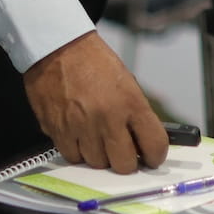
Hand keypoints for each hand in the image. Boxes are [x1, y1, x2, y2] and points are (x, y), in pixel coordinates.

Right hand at [23, 31, 168, 174]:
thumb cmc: (93, 62)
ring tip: (97, 136)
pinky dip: (78, 151)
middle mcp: (107, 117)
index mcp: (130, 102)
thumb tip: (143, 143)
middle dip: (126, 161)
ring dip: (100, 155)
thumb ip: (135, 114)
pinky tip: (79, 134)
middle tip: (123, 151)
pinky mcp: (58, 131)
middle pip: (124, 165)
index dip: (155, 156)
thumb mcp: (126, 82)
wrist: (58, 48)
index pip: (154, 144)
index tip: (151, 157)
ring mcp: (81, 127)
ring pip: (97, 164)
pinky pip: (73, 157)